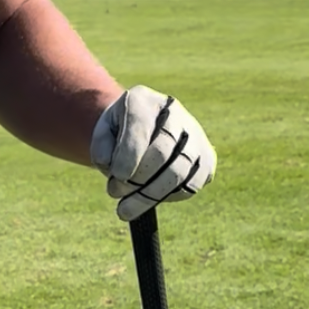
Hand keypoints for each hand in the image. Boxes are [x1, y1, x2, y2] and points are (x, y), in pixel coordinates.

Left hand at [90, 86, 215, 221]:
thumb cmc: (118, 132)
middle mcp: (174, 112)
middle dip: (136, 179)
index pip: (140, 128)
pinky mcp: (207, 158)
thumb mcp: (102, 132)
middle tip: (114, 192)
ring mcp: (195, 134)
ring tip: (125, 208)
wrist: (142, 129)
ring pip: (179, 171)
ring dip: (150, 195)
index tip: (116, 175)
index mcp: (143, 100)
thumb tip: (112, 166)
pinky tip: (148, 200)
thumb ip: (101, 146)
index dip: (128, 156)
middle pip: (162, 152)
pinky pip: (192, 185)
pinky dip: (168, 197)